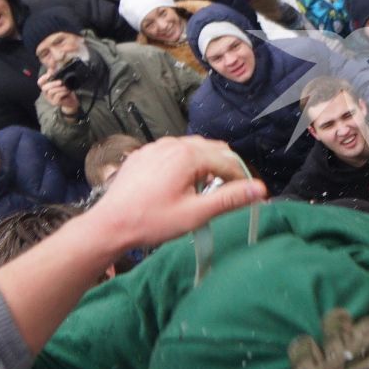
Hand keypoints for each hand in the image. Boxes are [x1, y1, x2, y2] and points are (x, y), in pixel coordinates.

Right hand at [38, 73, 80, 113]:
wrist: (72, 101)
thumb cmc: (66, 90)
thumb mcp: (61, 81)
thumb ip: (56, 73)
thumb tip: (52, 63)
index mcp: (46, 87)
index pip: (40, 82)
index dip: (43, 77)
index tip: (50, 74)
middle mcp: (46, 93)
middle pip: (44, 87)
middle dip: (52, 83)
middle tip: (60, 82)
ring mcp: (50, 98)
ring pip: (51, 92)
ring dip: (59, 88)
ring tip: (66, 87)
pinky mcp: (55, 103)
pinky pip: (57, 97)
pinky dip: (62, 92)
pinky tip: (67, 91)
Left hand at [83, 136, 265, 252]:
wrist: (110, 224)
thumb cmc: (151, 221)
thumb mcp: (195, 214)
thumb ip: (229, 199)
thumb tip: (259, 190)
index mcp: (188, 155)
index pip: (228, 161)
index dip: (241, 179)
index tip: (247, 197)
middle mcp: (172, 144)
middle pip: (213, 149)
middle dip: (224, 169)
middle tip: (227, 193)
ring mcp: (155, 147)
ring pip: (193, 148)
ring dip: (205, 165)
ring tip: (203, 191)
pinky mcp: (143, 154)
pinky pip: (173, 151)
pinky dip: (184, 163)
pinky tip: (179, 185)